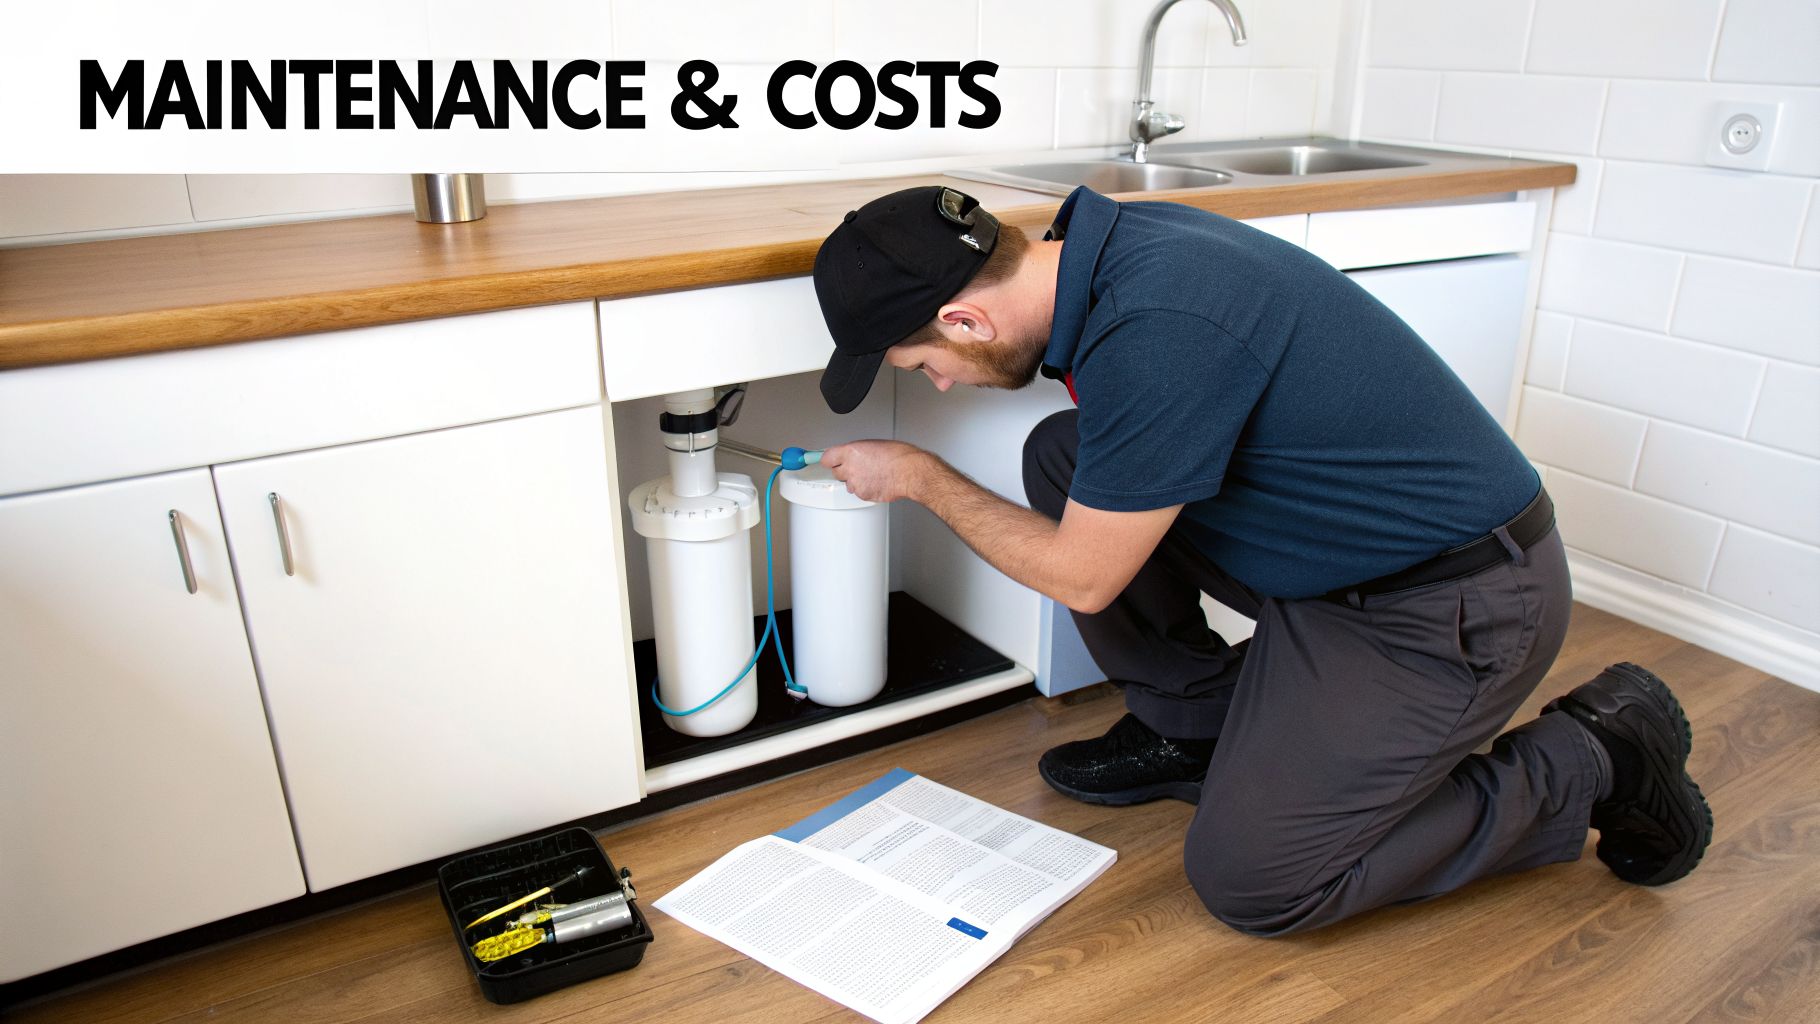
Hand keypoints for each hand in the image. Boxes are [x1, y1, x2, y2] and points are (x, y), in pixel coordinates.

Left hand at [820, 440, 935, 503]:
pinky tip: (877, 482)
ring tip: (872, 474)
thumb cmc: (898, 455)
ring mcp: (856, 483)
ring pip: (848, 484)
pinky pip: (859, 492)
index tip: (827, 461)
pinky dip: (865, 489)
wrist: (910, 472)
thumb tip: (850, 455)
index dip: (829, 460)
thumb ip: (857, 451)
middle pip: (836, 472)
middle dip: (844, 470)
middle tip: (858, 467)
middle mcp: (850, 467)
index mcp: (851, 451)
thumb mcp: (873, 444)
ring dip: (855, 480)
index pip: (826, 458)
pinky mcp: (863, 495)